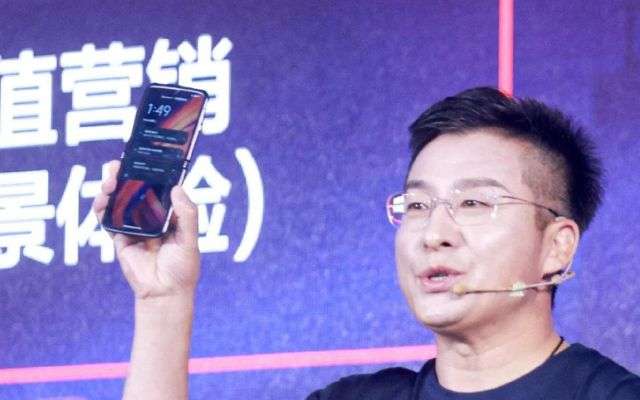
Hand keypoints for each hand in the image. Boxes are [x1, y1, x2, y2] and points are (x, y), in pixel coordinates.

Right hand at [92, 160, 200, 298]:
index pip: (157, 186)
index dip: (148, 171)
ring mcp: (133, 226)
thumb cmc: (182, 267)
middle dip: (124, 175)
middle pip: (134, 189)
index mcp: (168, 213)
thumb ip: (187, 214)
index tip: (141, 156)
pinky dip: (102, 209)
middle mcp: (150, 216)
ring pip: (118, 201)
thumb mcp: (190, 239)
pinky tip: (102, 202)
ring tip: (109, 183)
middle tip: (118, 166)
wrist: (165, 293)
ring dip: (110, 188)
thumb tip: (177, 187)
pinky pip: (107, 220)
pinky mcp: (119, 238)